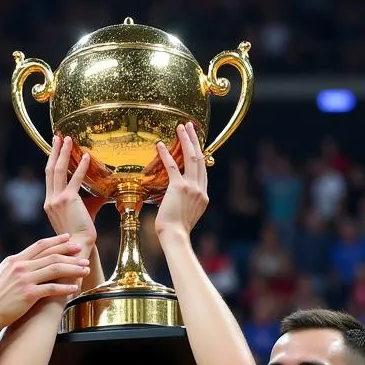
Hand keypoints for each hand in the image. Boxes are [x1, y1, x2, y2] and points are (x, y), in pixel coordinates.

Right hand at [0, 234, 88, 328]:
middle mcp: (20, 267)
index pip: (40, 246)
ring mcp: (24, 280)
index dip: (56, 241)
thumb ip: (13, 269)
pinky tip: (75, 288)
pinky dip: (65, 287)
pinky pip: (52, 288)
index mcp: (14, 261)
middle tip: (82, 252)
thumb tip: (23, 266)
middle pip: (51, 255)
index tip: (69, 239)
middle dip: (70, 253)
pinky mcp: (29, 295)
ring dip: (73, 269)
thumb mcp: (1, 277)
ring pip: (55, 269)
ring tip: (85, 269)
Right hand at [44, 136, 104, 255]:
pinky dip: (81, 167)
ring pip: (58, 170)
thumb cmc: (82, 234)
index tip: (55, 149)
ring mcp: (56, 200)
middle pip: (50, 170)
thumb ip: (91, 201)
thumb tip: (105, 191)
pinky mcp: (67, 200)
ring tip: (68, 139)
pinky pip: (74, 179)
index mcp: (50, 204)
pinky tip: (86, 156)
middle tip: (58, 136)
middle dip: (54, 151)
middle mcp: (50, 200)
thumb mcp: (84, 214)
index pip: (50, 178)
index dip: (53, 161)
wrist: (78, 248)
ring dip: (63, 152)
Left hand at [154, 123, 208, 240]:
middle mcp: (200, 189)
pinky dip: (166, 155)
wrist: (175, 236)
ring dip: (186, 140)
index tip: (195, 144)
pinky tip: (160, 145)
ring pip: (191, 158)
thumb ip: (184, 204)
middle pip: (200, 159)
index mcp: (203, 197)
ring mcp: (192, 188)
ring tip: (181, 127)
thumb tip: (175, 200)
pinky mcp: (179, 188)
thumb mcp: (186, 216)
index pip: (202, 172)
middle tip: (190, 127)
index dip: (199, 156)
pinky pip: (173, 167)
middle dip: (195, 141)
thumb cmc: (176, 230)